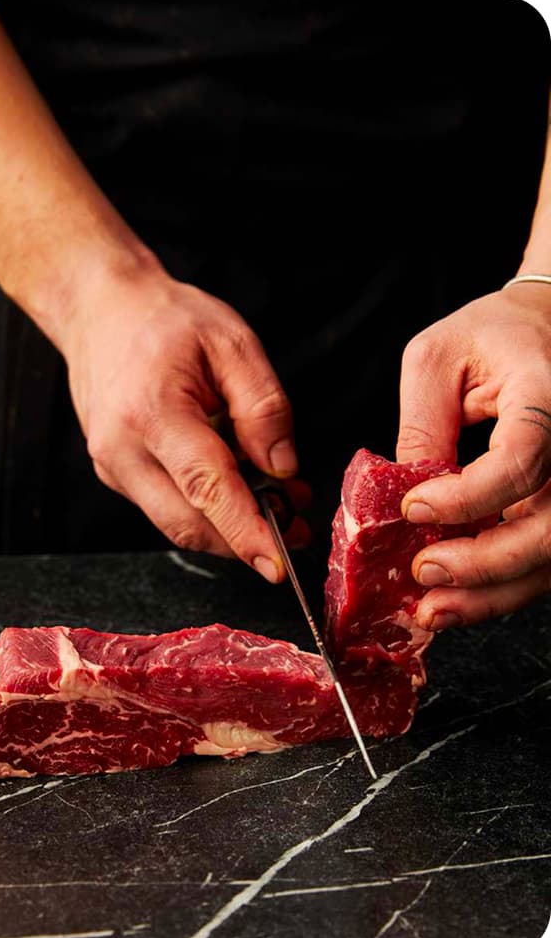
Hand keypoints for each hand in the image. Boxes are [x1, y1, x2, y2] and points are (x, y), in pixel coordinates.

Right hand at [58, 258, 309, 580]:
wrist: (99, 310)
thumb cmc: (165, 318)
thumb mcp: (232, 342)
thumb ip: (263, 407)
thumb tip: (283, 467)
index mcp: (152, 412)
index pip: (205, 488)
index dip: (245, 531)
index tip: (278, 564)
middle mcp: (122, 449)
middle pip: (189, 523)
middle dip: (246, 538)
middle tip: (297, 527)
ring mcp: (112, 467)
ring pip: (176, 523)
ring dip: (229, 527)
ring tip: (278, 502)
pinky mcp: (114, 473)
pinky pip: (165, 506)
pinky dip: (205, 508)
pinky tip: (237, 485)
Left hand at [396, 282, 550, 628]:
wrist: (545, 329)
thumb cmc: (490, 336)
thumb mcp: (436, 359)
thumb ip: (421, 425)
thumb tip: (400, 497)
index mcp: (549, 393)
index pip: (522, 459)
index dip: (467, 496)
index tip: (413, 507)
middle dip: (483, 563)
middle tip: (423, 572)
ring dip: (493, 593)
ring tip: (434, 609)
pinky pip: (546, 561)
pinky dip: (503, 588)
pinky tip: (460, 600)